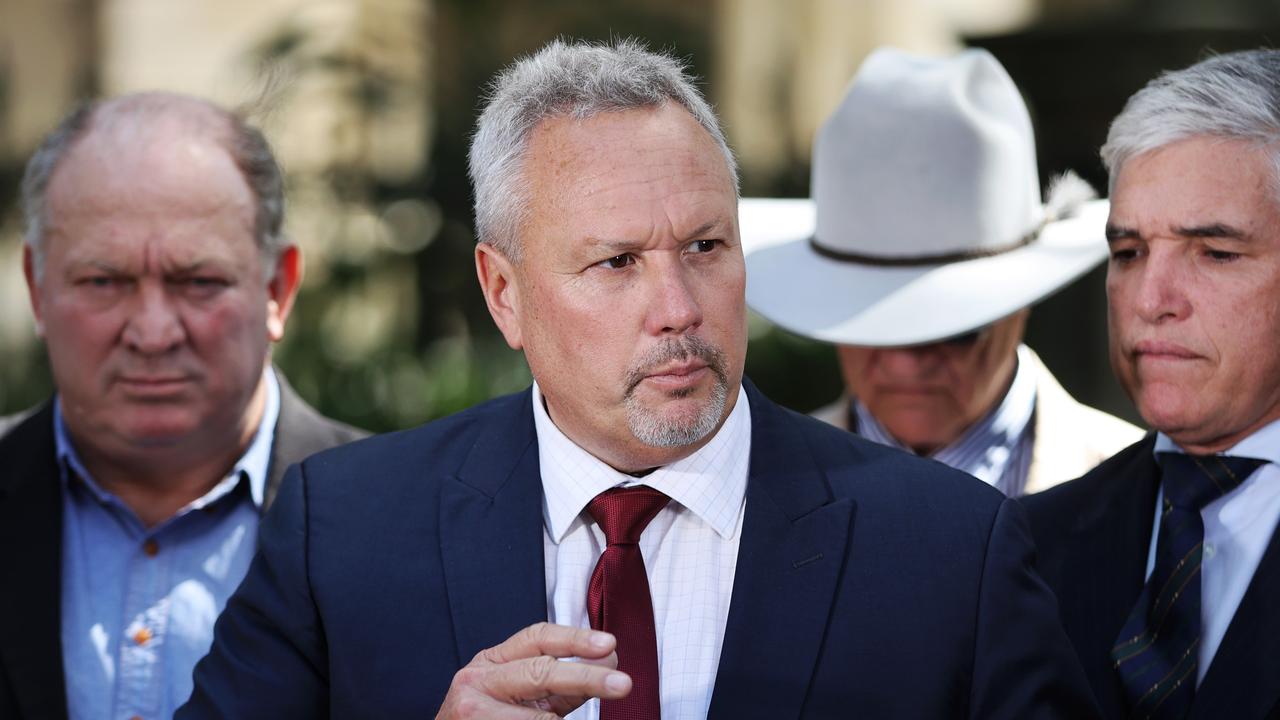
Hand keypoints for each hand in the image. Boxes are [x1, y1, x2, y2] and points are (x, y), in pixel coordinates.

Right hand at [436, 622, 631, 718]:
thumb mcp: (523, 697)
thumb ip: (563, 684)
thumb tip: (609, 663)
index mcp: (491, 661)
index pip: (537, 638)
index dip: (575, 639)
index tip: (609, 645)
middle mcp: (476, 680)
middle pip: (540, 671)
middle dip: (586, 676)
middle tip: (622, 684)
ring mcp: (471, 711)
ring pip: (537, 716)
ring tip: (575, 718)